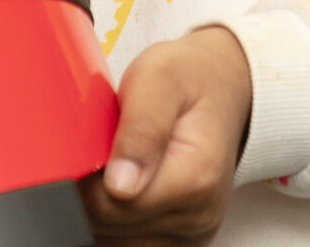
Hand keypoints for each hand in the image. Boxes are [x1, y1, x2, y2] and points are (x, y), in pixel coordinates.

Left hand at [84, 27, 252, 244]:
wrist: (222, 87)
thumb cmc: (188, 79)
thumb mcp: (160, 78)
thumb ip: (140, 127)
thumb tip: (119, 183)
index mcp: (195, 178)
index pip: (108, 204)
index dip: (86, 174)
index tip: (95, 140)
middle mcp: (198, 215)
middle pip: (108, 225)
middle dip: (93, 186)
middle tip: (109, 144)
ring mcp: (192, 233)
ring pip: (114, 237)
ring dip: (104, 202)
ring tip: (122, 161)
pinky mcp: (183, 239)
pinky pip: (130, 240)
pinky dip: (118, 215)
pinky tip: (128, 182)